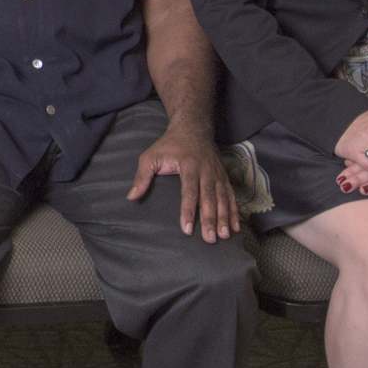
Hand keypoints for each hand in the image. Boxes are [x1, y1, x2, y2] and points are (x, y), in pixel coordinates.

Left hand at [131, 124, 237, 240]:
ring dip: (225, 218)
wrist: (193, 128)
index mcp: (189, 165)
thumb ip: (142, 176)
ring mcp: (217, 173)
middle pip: (209, 198)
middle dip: (210, 219)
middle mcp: (206, 170)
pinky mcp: (224, 176)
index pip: (189, 191)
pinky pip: (231, 195)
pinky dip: (235, 211)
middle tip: (210, 238)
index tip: (187, 228)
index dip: (188, 210)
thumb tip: (131, 197)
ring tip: (224, 235)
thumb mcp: (151, 156)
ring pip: (223, 198)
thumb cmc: (169, 144)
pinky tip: (235, 226)